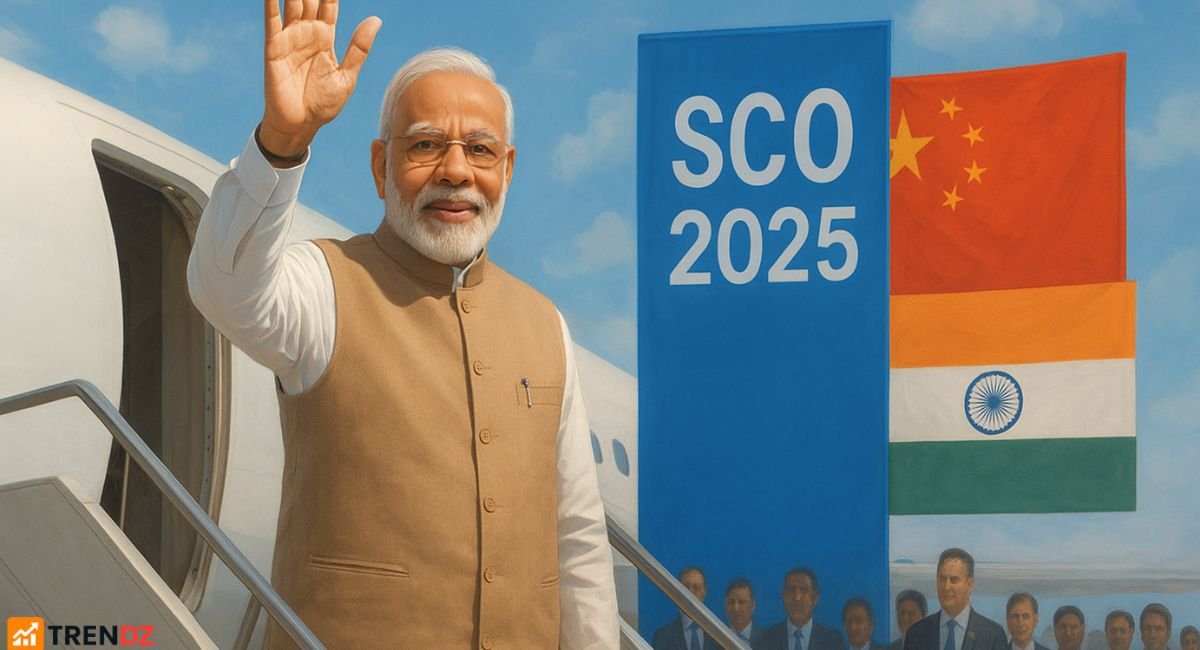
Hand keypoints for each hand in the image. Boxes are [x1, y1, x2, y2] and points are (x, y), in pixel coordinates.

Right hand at [259, 0, 380, 157]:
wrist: (301, 126)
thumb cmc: (323, 105)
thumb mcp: (347, 77)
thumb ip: (359, 48)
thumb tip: (376, 20)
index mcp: (326, 38)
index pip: (329, 4)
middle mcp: (307, 33)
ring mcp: (289, 38)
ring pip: (292, 3)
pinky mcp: (274, 48)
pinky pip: (272, 21)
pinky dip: (271, 3)